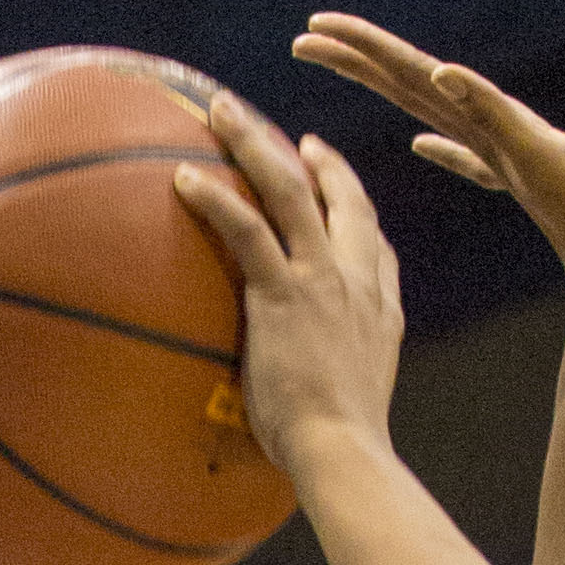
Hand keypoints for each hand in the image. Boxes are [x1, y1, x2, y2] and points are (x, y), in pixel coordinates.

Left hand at [172, 98, 403, 481]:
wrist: (343, 452)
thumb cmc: (336, 448)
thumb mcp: (350, 404)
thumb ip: (332, 378)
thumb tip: (304, 394)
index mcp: (379, 308)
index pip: (375, 244)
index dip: (354, 207)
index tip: (333, 180)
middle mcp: (358, 281)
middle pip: (342, 200)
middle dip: (319, 160)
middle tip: (293, 136)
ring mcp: (323, 281)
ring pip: (289, 192)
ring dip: (254, 145)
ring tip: (222, 112)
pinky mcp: (284, 293)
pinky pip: (247, 230)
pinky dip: (217, 199)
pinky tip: (185, 178)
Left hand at [293, 14, 564, 296]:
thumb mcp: (496, 176)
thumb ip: (461, 155)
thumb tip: (420, 141)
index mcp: (465, 127)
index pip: (398, 85)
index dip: (354, 62)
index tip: (307, 42)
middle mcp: (481, 120)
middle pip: (407, 76)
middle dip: (357, 51)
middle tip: (307, 28)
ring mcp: (507, 132)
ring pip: (438, 87)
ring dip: (392, 60)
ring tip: (352, 37)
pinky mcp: (534, 148)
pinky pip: (496, 116)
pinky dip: (469, 93)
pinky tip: (442, 75)